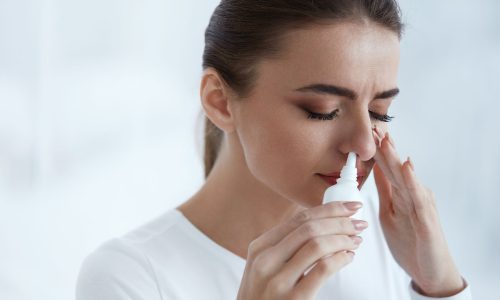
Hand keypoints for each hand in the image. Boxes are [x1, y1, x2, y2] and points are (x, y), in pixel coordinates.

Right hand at [237, 201, 366, 299]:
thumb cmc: (262, 297)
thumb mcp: (262, 267)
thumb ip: (283, 246)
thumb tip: (321, 223)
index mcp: (260, 247)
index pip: (299, 218)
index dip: (328, 209)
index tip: (349, 207)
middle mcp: (266, 260)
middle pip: (310, 228)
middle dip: (340, 221)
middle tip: (359, 223)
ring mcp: (278, 280)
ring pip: (317, 245)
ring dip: (343, 239)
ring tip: (355, 240)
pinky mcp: (293, 299)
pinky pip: (323, 270)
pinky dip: (341, 259)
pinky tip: (348, 258)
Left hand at [371, 128, 464, 296]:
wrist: (430, 272)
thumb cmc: (411, 243)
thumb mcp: (389, 213)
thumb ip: (385, 191)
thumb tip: (375, 170)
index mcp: (401, 194)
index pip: (387, 168)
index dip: (377, 151)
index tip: (368, 132)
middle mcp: (413, 196)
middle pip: (396, 168)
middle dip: (385, 148)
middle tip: (374, 127)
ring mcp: (421, 206)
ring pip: (405, 177)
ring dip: (395, 158)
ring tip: (386, 140)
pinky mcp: (427, 220)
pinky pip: (417, 197)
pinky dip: (411, 180)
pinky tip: (406, 166)